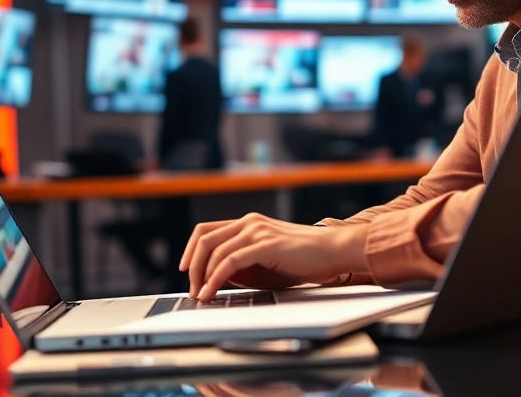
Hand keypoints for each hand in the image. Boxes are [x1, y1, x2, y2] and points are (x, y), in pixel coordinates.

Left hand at [179, 213, 369, 300]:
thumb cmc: (303, 261)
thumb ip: (242, 266)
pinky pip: (230, 261)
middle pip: (204, 239)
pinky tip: (212, 292)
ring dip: (202, 276)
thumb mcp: (265, 263)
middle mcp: (249, 222)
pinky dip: (215, 279)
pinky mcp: (265, 244)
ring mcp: (257, 231)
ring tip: (201, 296)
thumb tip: (215, 279)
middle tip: (192, 289)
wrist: (333, 252)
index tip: (186, 271)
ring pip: (214, 251)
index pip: (206, 231)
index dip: (191, 250)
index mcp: (248, 223)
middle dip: (193, 267)